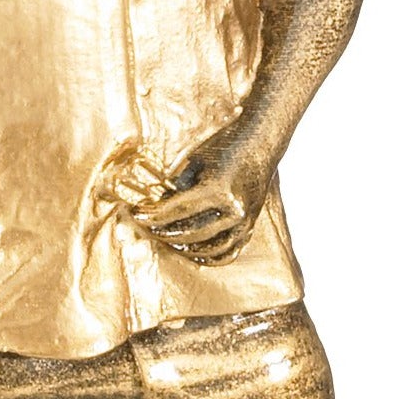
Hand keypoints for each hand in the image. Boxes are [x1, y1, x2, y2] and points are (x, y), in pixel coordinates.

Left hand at [135, 125, 278, 264]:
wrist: (262, 141)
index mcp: (219, 190)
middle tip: (148, 226)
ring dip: (184, 247)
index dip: (154, 215)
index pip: (177, 210)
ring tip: (167, 239)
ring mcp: (245, 221)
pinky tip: (193, 252)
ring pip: (209, 248)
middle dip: (164, 231)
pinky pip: (229, 252)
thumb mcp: (196, 160)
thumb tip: (159, 206)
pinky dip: (210, 257)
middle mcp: (234, 210)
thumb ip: (179, 186)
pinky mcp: (251, 226)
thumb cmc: (226, 145)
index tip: (136, 215)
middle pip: (191, 232)